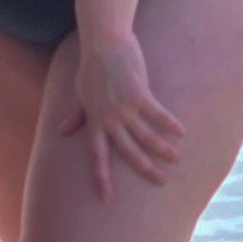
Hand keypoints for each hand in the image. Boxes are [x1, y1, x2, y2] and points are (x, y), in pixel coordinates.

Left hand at [60, 29, 184, 200]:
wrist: (102, 42)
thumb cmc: (92, 67)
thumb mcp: (81, 93)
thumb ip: (76, 115)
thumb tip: (62, 130)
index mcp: (94, 120)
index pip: (95, 156)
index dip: (100, 178)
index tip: (105, 199)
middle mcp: (108, 118)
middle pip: (127, 151)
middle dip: (145, 169)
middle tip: (161, 182)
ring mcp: (123, 107)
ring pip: (146, 136)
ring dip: (163, 149)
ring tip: (176, 158)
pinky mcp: (138, 94)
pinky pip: (157, 115)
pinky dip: (169, 124)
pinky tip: (180, 132)